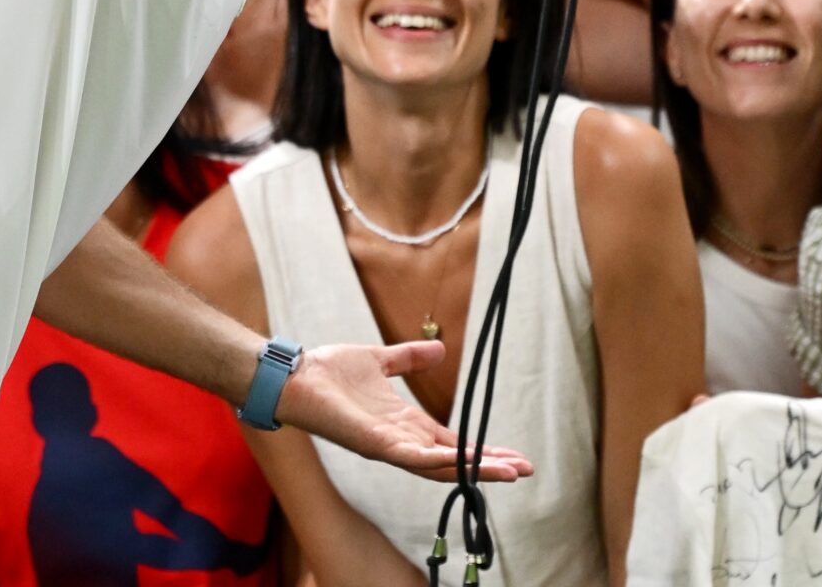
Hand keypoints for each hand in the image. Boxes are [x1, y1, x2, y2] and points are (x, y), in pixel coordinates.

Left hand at [275, 341, 534, 483]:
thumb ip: (408, 359)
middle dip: (490, 467)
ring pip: (439, 466)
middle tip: (525, 470)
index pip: (452, 445)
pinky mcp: (373, 443)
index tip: (515, 456)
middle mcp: (401, 441)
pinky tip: (462, 463)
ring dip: (474, 469)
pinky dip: (436, 461)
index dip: (482, 451)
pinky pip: (410, 457)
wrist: (296, 375)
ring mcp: (388, 445)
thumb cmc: (329, 372)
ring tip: (508, 472)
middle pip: (454, 461)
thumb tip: (440, 349)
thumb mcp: (380, 360)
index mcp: (405, 424)